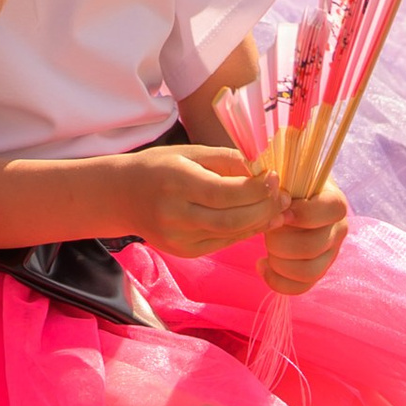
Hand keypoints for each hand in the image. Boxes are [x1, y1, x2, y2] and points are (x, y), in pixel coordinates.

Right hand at [115, 139, 276, 255]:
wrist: (120, 196)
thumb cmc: (159, 167)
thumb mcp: (189, 153)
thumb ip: (226, 160)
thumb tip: (263, 169)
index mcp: (176, 182)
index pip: (225, 192)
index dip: (255, 188)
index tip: (275, 177)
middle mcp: (175, 214)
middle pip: (231, 219)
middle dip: (264, 209)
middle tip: (285, 197)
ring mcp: (178, 238)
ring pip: (230, 235)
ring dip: (259, 223)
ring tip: (279, 210)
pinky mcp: (183, 252)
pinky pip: (221, 243)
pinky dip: (244, 232)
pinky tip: (258, 221)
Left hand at [260, 187, 349, 293]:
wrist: (291, 200)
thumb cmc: (285, 184)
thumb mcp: (286, 175)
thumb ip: (281, 180)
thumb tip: (270, 188)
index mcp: (335, 202)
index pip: (331, 210)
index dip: (303, 213)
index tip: (280, 212)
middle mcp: (338, 230)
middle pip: (312, 246)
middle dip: (279, 240)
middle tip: (266, 230)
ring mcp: (330, 254)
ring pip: (307, 271)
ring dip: (278, 261)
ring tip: (265, 248)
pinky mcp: (318, 272)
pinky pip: (300, 287)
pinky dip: (276, 281)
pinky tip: (261, 264)